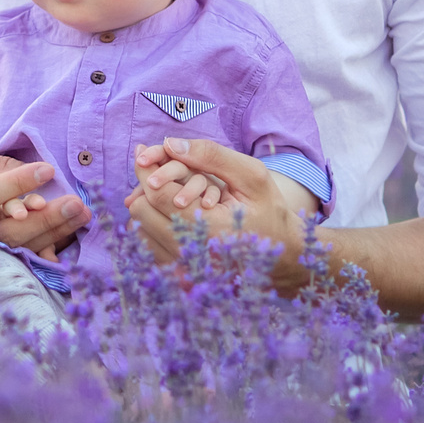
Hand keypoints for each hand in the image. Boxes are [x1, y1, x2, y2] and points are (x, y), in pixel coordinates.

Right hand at [0, 150, 85, 271]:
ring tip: (77, 219)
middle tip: (76, 205)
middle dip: (44, 219)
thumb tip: (28, 173)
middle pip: (3, 231)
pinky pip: (8, 264)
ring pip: (10, 250)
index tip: (47, 171)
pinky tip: (60, 243)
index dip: (15, 184)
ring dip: (48, 236)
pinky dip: (35, 254)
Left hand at [124, 137, 312, 273]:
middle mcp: (192, 254)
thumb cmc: (270, 212)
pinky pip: (148, 247)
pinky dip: (154, 226)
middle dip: (146, 186)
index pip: (158, 193)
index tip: (143, 153)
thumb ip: (211, 156)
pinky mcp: (180, 278)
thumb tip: (169, 144)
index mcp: (210, 227)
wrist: (283, 258)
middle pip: (141, 211)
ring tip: (168, 194)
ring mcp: (184, 270)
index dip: (146, 169)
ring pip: (140, 230)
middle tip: (157, 172)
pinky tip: (172, 215)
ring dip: (149, 207)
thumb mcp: (252, 176)